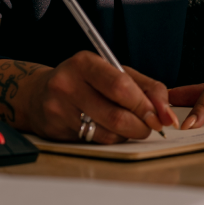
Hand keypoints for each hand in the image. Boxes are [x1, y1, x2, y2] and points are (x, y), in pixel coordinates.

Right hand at [24, 51, 177, 143]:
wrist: (38, 94)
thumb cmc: (85, 80)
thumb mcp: (114, 72)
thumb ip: (145, 87)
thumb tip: (165, 112)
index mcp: (85, 63)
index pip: (121, 86)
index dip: (144, 105)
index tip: (161, 116)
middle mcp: (68, 84)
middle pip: (115, 114)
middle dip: (141, 124)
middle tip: (151, 126)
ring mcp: (59, 109)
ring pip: (107, 133)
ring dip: (128, 134)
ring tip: (131, 125)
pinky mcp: (55, 130)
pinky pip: (95, 142)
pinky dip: (112, 139)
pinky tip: (110, 129)